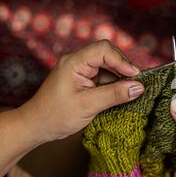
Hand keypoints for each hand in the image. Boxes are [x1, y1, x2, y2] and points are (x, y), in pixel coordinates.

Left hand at [18, 40, 143, 143]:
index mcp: (74, 62)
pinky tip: (119, 97)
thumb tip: (138, 87)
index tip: (135, 76)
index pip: (103, 50)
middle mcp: (78, 62)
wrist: (36, 127)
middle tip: (135, 85)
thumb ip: (114, 95)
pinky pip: (105, 78)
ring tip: (128, 94)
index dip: (122, 61)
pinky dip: (114, 86)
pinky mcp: (84, 81)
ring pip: (108, 68)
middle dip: (123, 69)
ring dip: (120, 79)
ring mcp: (81, 71)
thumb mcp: (88, 106)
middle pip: (108, 55)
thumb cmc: (55, 116)